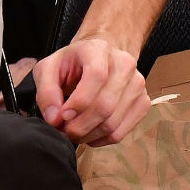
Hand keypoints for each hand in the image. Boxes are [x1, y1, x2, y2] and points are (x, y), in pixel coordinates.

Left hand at [32, 36, 148, 144]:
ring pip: (112, 123)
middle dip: (79, 125)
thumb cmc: (72, 63)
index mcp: (99, 50)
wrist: (99, 58)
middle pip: (105, 105)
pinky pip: (121, 132)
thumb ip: (46, 91)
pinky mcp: (142, 102)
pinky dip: (101, 139)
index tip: (62, 115)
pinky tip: (88, 133)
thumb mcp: (48, 69)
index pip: (96, 76)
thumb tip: (54, 119)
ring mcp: (137, 85)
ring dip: (88, 135)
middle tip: (63, 130)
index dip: (78, 102)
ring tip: (72, 132)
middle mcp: (124, 65)